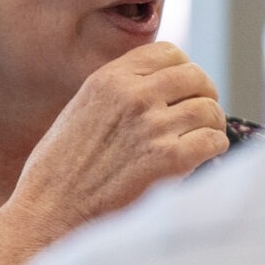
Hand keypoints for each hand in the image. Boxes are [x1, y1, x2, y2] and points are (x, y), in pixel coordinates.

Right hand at [0, 41, 227, 264]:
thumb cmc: (62, 169)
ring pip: (210, 109)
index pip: (170, 53)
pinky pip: (214, 140)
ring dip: (212, 125)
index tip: (184, 90)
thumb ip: (120, 92)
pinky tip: (201, 158)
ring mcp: (153, 126)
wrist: (50, 211)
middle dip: (205, 95)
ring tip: (200, 139)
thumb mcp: (83, 110)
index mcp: (109, 79)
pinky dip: (214, 149)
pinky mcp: (170, 159)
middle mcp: (133, 96)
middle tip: (201, 116)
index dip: (184, 71)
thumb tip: (165, 85)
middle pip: (196, 77)